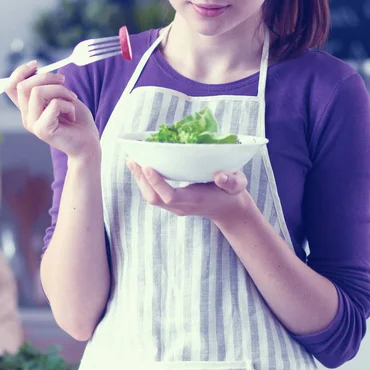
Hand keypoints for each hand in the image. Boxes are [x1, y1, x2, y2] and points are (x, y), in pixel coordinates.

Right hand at [4, 61, 99, 159]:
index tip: (36, 64)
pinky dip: (68, 105)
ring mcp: (33, 125)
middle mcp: (26, 117)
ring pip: (37, 92)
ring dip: (60, 90)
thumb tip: (37, 69)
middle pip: (23, 86)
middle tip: (63, 81)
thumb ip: (46, 86)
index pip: (10, 87)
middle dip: (46, 77)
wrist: (88, 144)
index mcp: (28, 109)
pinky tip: (73, 115)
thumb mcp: (60, 96)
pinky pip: (53, 104)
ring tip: (72, 99)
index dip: (20, 72)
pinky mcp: (42, 130)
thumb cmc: (77, 120)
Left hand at [127, 160, 249, 222]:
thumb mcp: (238, 185)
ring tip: (132, 161)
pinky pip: (154, 194)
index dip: (157, 183)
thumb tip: (220, 176)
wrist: (228, 210)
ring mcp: (175, 207)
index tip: (148, 166)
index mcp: (195, 200)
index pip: (170, 196)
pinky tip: (140, 166)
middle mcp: (181, 206)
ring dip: (140, 180)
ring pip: (151, 197)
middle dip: (142, 180)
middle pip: (154, 198)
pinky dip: (145, 181)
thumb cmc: (232, 194)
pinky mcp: (172, 203)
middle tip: (133, 160)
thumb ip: (233, 182)